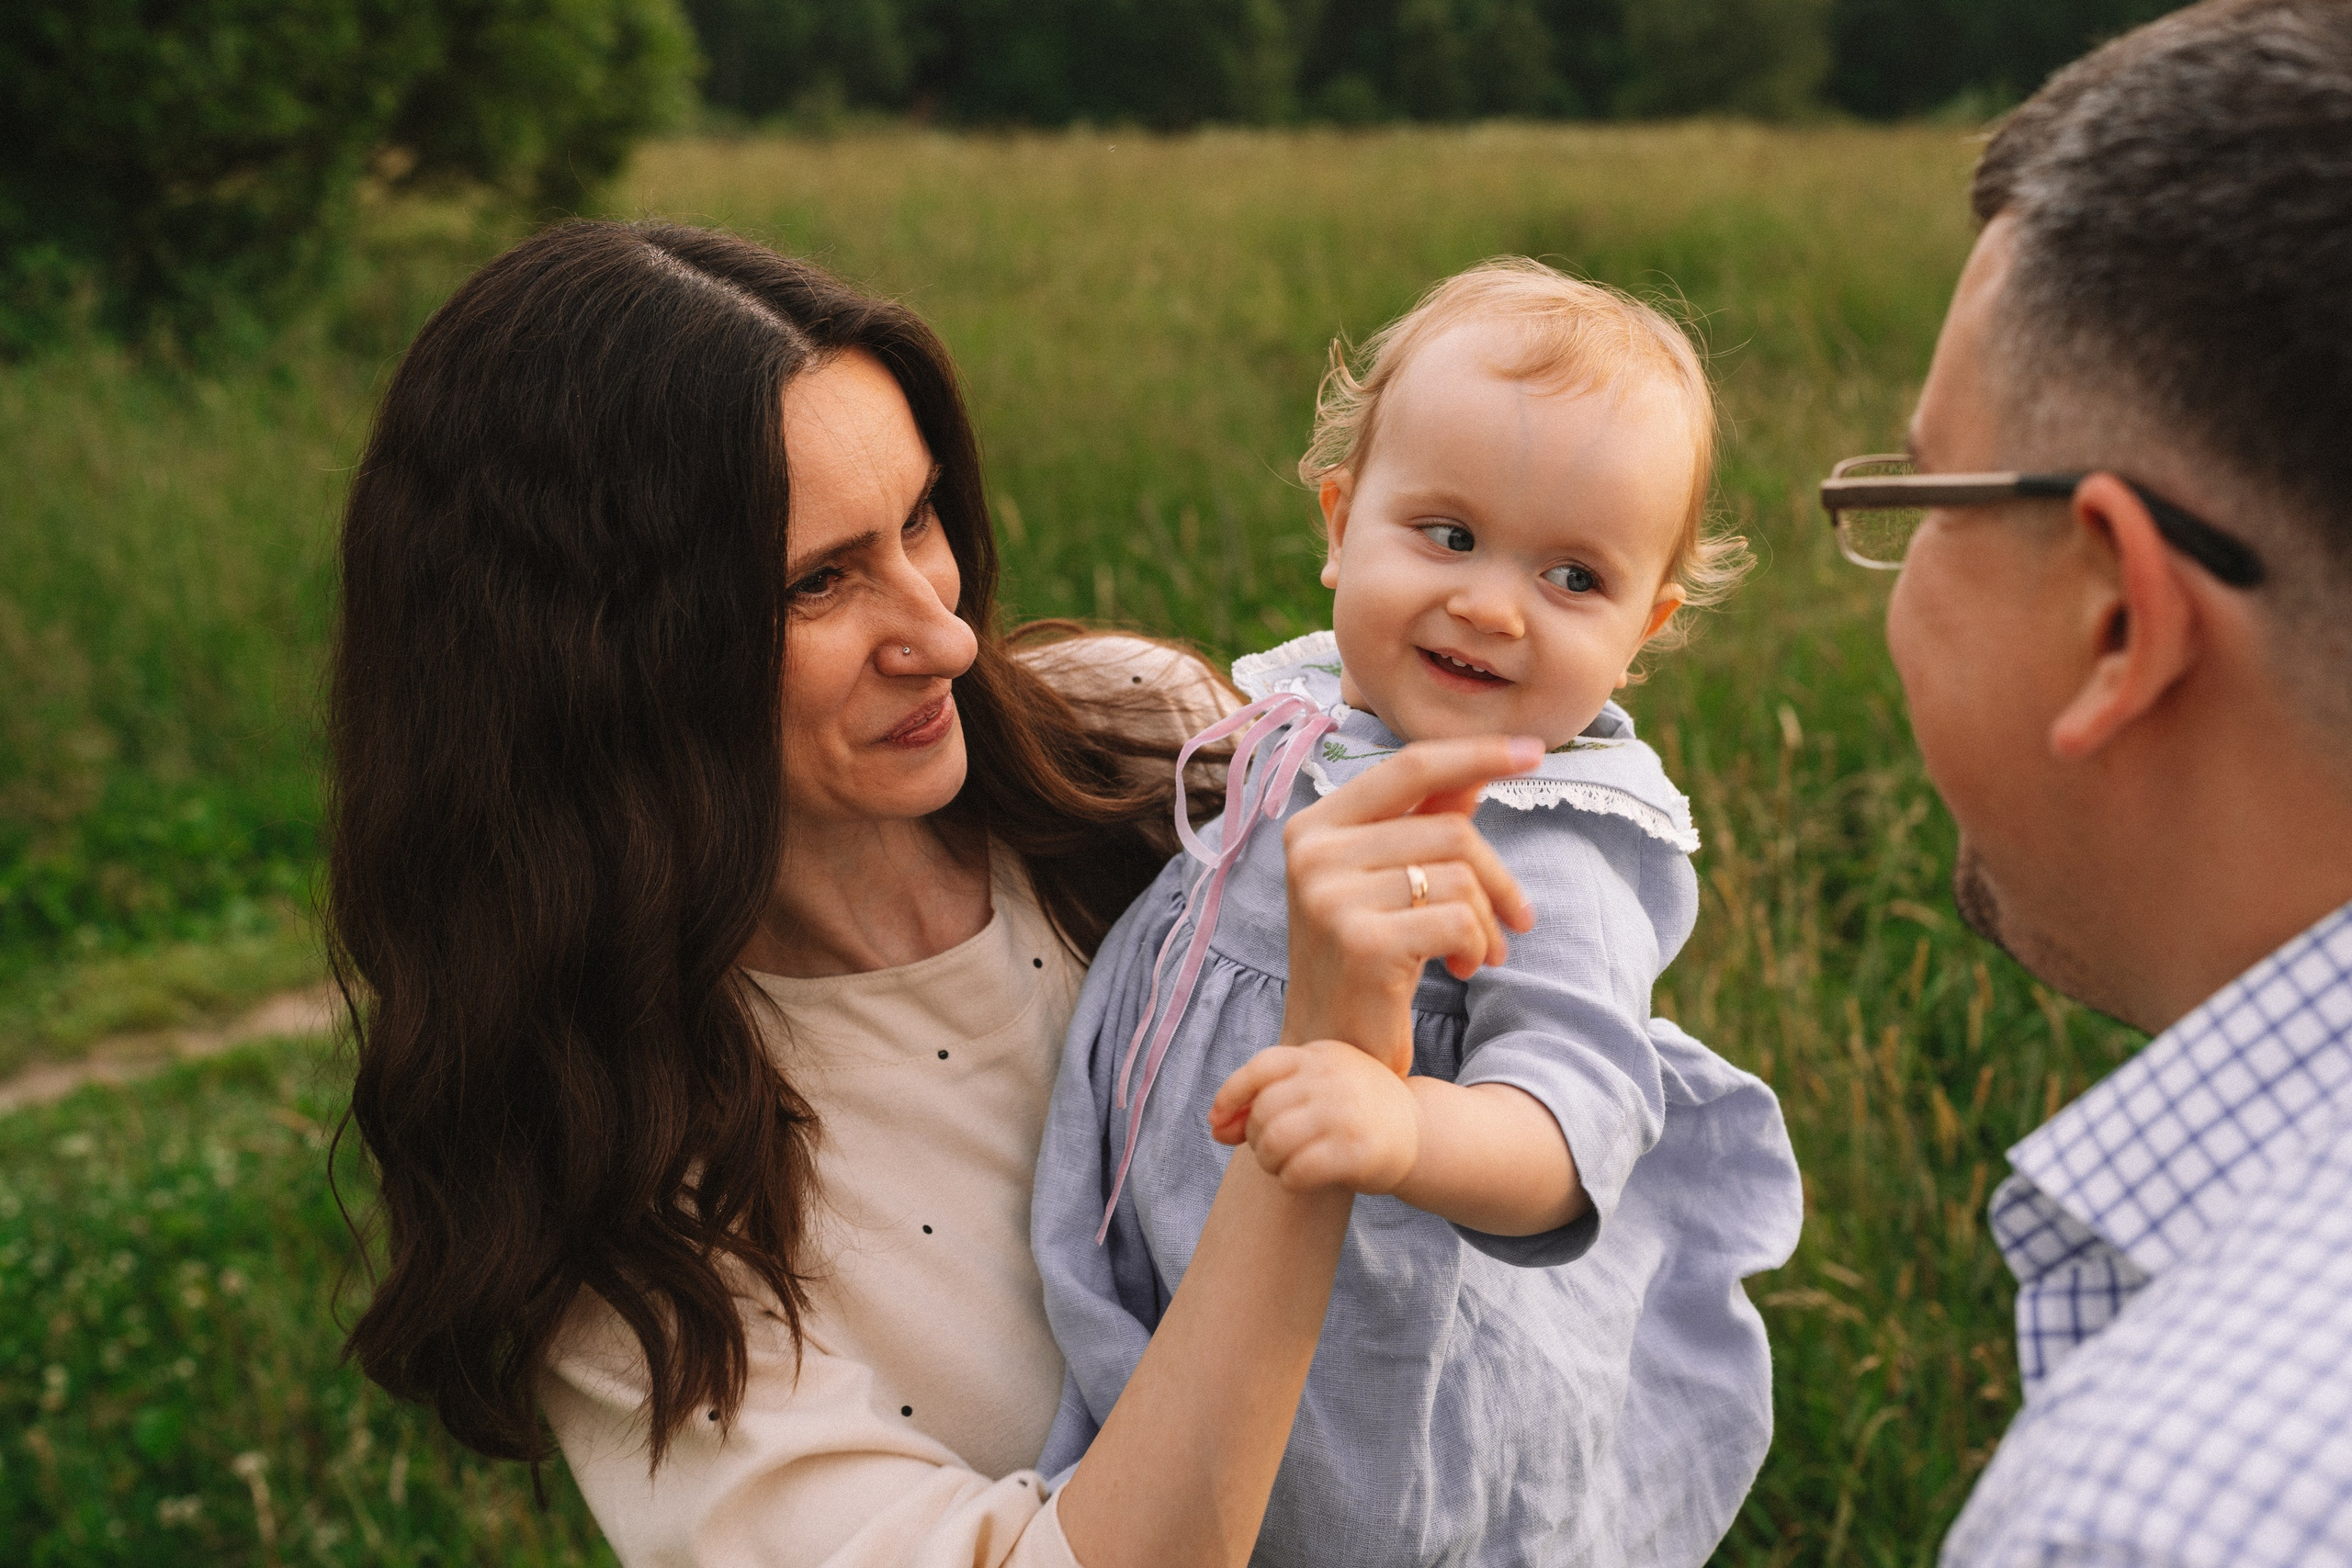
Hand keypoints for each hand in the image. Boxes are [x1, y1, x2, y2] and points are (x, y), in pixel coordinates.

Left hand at [1208, 1040, 1420, 1195]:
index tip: (1217, 1121)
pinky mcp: (1356, 1151)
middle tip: (1269, 1151)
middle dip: (1254, 1137)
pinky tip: (1299, 1179)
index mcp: (1320, 1055)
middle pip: (1264, 1109)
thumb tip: (1215, 1126)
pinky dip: (1288, 1180)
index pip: (1262, 1066)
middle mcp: (1333, 1077)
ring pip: (1274, 1140)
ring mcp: (1346, 1112)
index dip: (1230, 1094)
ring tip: (1281, 1166)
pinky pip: (1297, 1170)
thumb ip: (1268, 1100)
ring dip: (1267, 1161)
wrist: (1418, 1132)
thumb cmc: (1353, 1111)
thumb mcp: (1316, 1089)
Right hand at [1279, 734, 1541, 1072]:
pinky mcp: (1360, 941)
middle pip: (1450, 830)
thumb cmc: (1365, 964)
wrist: (1330, 1054)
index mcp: (1315, 826)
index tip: (1535, 750)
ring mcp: (1330, 895)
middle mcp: (1312, 852)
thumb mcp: (1387, 886)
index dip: (1476, 753)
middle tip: (1515, 921)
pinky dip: (1478, 945)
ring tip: (1481, 952)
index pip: (1410, 767)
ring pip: (1460, 876)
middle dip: (1499, 878)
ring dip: (1489, 921)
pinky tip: (1465, 969)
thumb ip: (1423, 824)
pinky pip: (1457, 919)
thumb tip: (1477, 773)